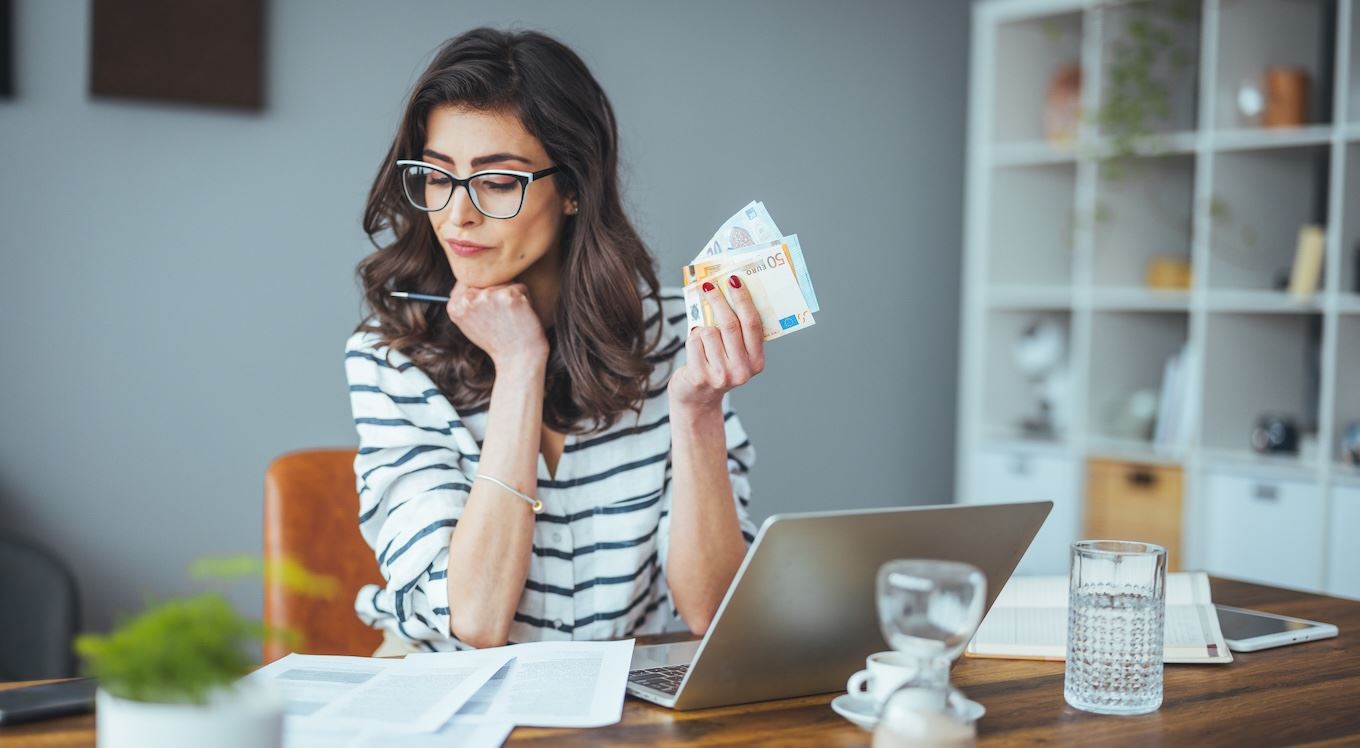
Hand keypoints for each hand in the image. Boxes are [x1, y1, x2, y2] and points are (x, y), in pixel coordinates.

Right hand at [446, 281, 547, 369]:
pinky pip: (520, 288)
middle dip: (497, 294)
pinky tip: (520, 317)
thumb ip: (465, 302)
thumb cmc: (497, 342)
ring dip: (511, 297)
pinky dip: (525, 300)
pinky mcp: (509, 295)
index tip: (490, 310)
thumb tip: (467, 279)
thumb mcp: (470, 324)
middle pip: (487, 280)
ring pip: (504, 282)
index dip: (483, 294)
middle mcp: (469, 299)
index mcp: (455, 306)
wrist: (517, 359)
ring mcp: (489, 296)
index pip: (468, 281)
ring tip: (510, 318)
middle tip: (501, 318)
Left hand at [668, 275, 765, 410]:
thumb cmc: (717, 367)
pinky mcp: (700, 377)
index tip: (734, 280)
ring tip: (703, 340)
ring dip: (702, 329)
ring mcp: (721, 375)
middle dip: (718, 300)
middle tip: (709, 285)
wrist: (697, 400)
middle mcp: (742, 371)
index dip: (743, 299)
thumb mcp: (734, 354)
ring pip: (708, 332)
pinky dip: (692, 340)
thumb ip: (736, 332)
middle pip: (730, 324)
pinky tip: (695, 351)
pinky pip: (694, 342)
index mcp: (756, 362)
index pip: (752, 324)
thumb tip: (725, 292)